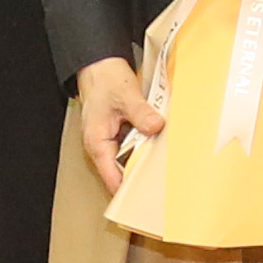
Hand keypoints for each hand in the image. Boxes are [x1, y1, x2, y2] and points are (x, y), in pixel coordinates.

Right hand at [75, 57, 163, 192]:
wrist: (99, 65)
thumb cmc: (104, 80)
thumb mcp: (125, 94)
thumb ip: (140, 113)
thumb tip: (156, 127)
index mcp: (97, 143)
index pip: (112, 179)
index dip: (128, 190)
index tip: (147, 197)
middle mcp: (103, 147)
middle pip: (123, 172)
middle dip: (141, 176)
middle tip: (164, 182)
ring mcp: (112, 141)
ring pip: (131, 159)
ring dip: (146, 159)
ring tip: (165, 165)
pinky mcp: (121, 134)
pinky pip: (135, 147)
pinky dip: (146, 146)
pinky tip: (160, 144)